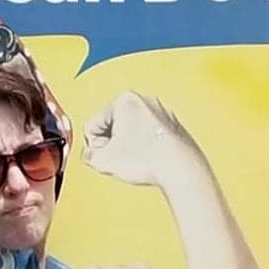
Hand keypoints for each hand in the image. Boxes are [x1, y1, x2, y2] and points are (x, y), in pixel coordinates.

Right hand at [83, 91, 198, 186]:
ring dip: (130, 146)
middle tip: (124, 158)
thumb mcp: (103, 161)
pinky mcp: (171, 125)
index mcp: (124, 99)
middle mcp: (144, 100)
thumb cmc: (147, 160)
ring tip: (139, 159)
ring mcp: (160, 111)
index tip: (109, 155)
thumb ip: (87, 155)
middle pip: (112, 126)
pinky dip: (147, 148)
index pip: (92, 125)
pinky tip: (151, 158)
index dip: (96, 146)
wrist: (180, 168)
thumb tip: (92, 154)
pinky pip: (148, 136)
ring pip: (131, 132)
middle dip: (113, 144)